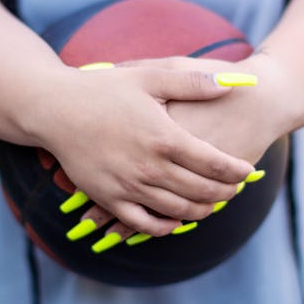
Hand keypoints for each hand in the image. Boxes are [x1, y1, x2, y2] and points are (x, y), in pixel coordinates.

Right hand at [33, 64, 254, 237]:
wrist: (55, 109)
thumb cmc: (103, 89)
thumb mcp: (150, 77)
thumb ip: (192, 83)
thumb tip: (232, 83)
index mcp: (164, 137)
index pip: (214, 164)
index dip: (236, 171)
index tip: (248, 171)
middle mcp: (149, 167)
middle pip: (201, 191)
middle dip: (225, 192)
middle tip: (235, 189)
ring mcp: (128, 186)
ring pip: (177, 210)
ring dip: (201, 211)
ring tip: (213, 204)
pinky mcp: (108, 198)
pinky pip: (142, 224)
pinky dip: (165, 226)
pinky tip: (177, 220)